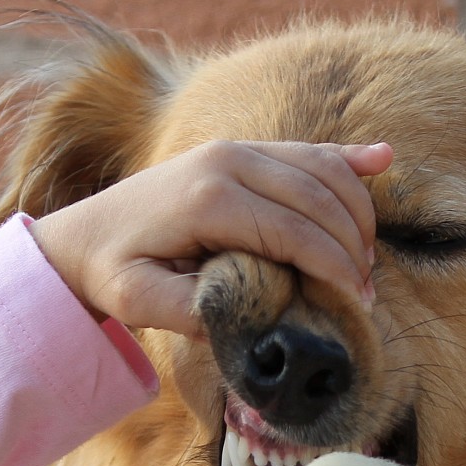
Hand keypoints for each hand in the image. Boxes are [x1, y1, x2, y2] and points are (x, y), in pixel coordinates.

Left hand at [29, 140, 393, 337]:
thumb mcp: (137, 302)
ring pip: (320, 168)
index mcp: (207, 198)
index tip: (355, 304)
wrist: (81, 235)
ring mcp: (233, 150)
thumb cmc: (111, 273)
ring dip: (355, 211)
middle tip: (365, 294)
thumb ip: (190, 310)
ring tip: (365, 262)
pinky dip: (346, 158)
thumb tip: (245, 316)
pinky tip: (384, 159)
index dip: (333, 267)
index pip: (294, 230)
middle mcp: (226, 161)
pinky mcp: (238, 151)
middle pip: (318, 197)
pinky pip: (305, 150)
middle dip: (352, 245)